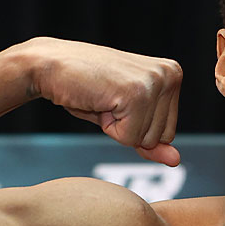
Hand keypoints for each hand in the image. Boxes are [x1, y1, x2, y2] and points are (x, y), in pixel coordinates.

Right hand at [27, 38, 181, 165]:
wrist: (49, 65)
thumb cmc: (87, 88)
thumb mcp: (126, 116)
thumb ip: (153, 140)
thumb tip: (175, 160)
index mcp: (173, 74)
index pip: (169, 132)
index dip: (138, 127)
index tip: (119, 101)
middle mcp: (170, 74)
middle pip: (162, 137)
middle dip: (130, 129)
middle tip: (109, 100)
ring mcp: (155, 82)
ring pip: (147, 140)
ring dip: (119, 128)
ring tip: (104, 99)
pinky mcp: (136, 94)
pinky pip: (129, 138)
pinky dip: (109, 128)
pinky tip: (100, 101)